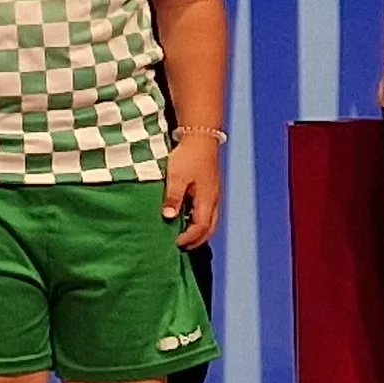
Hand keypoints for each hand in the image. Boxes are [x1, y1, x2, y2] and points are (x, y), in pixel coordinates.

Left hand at [164, 131, 223, 247]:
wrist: (200, 136)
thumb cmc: (188, 156)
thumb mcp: (176, 177)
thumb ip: (173, 198)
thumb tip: (169, 217)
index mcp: (207, 199)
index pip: (201, 227)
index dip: (189, 238)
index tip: (175, 243)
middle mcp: (213, 199)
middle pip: (210, 228)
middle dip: (197, 239)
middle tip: (182, 246)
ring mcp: (213, 194)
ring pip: (211, 220)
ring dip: (200, 231)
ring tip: (185, 237)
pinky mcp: (210, 188)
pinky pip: (208, 211)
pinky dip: (200, 220)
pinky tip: (188, 219)